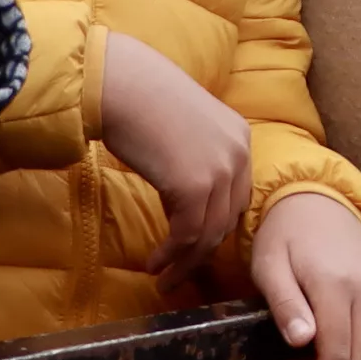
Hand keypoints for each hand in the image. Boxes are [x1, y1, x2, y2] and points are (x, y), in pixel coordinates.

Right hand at [102, 32, 251, 275]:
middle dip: (202, 250)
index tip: (194, 246)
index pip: (236, 196)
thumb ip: (196, 157)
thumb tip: (184, 194)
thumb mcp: (185, 128)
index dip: (214, 226)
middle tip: (180, 270)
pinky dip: (172, 255)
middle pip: (226, 218)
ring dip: (185, 262)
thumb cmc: (140, 99)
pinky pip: (188, 234)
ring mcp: (221, 170)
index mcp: (240, 137)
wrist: (120, 83)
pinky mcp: (195, 186)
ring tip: (164, 276)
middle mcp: (239, 153)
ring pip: (209, 234)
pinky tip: (155, 263)